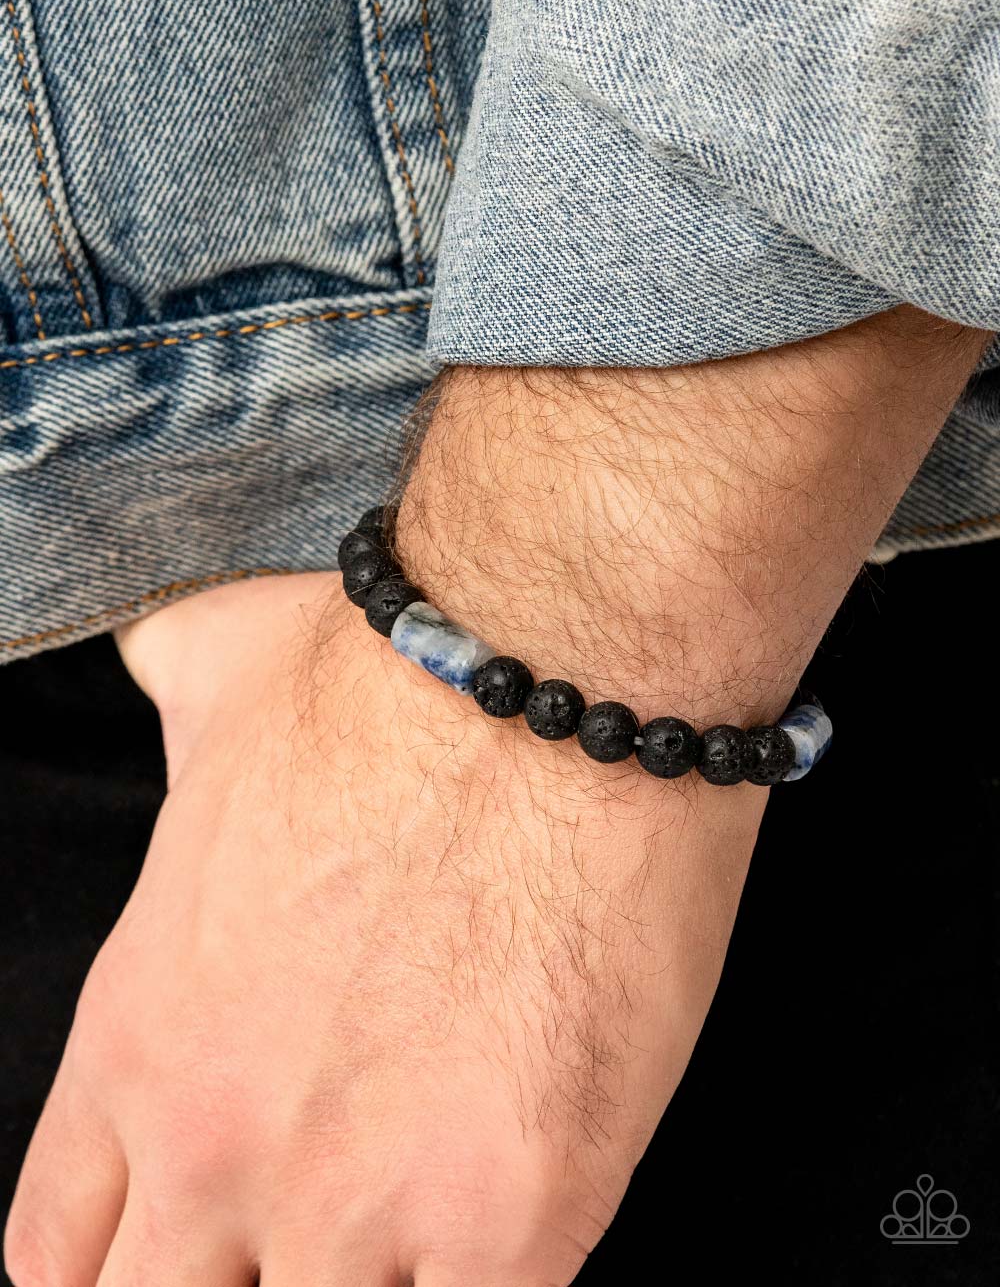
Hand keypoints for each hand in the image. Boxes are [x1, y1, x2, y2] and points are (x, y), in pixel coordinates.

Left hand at [5, 306, 986, 1285]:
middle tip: (313, 1236)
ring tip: (421, 1233)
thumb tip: (167, 669)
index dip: (118, 1273)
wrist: (547, 672)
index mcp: (142, 1038)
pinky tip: (507, 1241)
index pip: (61, 1256)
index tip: (187, 1250)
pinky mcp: (517, 1217)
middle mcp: (224, 1144)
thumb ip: (166, 700)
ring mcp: (365, 1197)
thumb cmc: (389, 670)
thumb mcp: (214, 670)